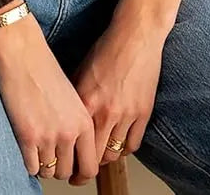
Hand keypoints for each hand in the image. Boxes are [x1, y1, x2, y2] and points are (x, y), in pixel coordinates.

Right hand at [0, 14, 99, 182]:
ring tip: (38, 150)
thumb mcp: (72, 98)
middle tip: (52, 160)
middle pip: (68, 172)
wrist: (24, 55)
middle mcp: (70, 132)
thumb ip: (76, 123)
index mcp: (84, 122)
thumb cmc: (45, 70)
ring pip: (49, 172)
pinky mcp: (27, 136)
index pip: (90, 166)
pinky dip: (30, 163)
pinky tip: (28, 148)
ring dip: (43, 166)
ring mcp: (48, 136)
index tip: (73, 173)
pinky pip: (31, 167)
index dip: (81, 174)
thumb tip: (74, 148)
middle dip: (59, 169)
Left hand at [67, 0, 171, 185]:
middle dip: (85, 171)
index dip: (69, 161)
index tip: (65, 168)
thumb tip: (67, 117)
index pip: (75, 143)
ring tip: (99, 160)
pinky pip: (133, 144)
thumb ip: (75, 97)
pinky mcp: (143, 112)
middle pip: (93, 157)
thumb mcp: (81, 70)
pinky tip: (118, 145)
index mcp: (86, 100)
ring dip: (105, 160)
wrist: (136, 35)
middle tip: (80, 175)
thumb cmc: (107, 48)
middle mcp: (105, 111)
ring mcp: (126, 113)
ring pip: (113, 153)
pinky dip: (124, 148)